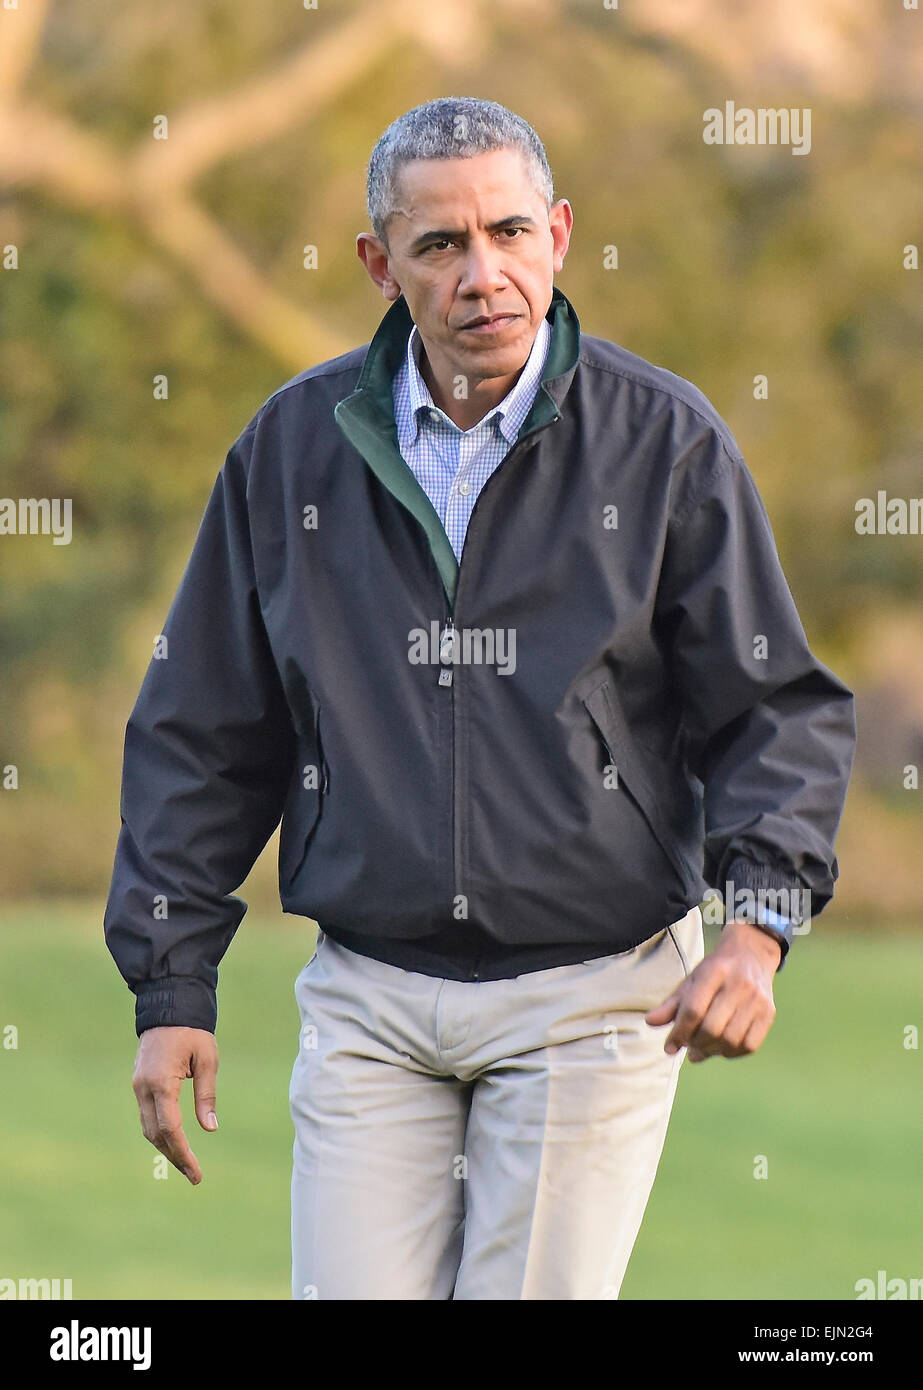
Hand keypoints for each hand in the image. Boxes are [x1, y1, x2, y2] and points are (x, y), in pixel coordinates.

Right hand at [132, 1026, 218, 1183]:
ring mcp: (138, 1086)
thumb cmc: (192, 1032)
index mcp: (162, 1082)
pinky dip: (160, 1132)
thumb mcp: (207, 1060)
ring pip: (148, 1127)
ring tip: (186, 1164)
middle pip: (156, 1134)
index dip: (183, 1153)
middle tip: (194, 1175)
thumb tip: (209, 1128)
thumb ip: (206, 1095)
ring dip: (166, 1147)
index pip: (171, 1129)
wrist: (168, 1006)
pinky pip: (147, 1115)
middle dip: (175, 1156)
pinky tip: (174, 1141)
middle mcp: (144, 1088)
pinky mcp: (139, 1083)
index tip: (196, 1172)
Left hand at [644, 919, 780, 1062]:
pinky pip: (749, 1045)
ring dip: (712, 1051)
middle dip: (695, 1044)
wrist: (751, 953)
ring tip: (701, 1050)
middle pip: (712, 1028)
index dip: (679, 1032)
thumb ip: (672, 1003)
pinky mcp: (769, 1013)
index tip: (669, 1047)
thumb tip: (650, 1022)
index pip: (693, 1009)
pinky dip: (732, 1053)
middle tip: (688, 1048)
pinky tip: (721, 1048)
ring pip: (731, 1040)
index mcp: (715, 972)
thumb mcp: (691, 979)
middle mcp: (739, 984)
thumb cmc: (715, 970)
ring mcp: (757, 1000)